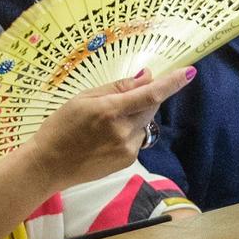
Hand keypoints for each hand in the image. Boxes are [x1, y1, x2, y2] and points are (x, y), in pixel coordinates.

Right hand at [22, 67, 191, 192]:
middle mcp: (123, 131)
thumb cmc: (59, 127)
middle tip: (120, 98)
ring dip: (134, 116)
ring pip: (143, 123)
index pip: (150, 95)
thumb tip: (145, 77)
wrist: (48, 165)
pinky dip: (127, 132)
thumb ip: (116, 88)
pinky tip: (104, 138)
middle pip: (150, 107)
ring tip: (103, 124)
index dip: (171, 83)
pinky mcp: (128, 161)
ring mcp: (127, 149)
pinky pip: (136, 138)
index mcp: (109, 111)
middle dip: (145, 97)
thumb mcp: (82, 99)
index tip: (189, 72)